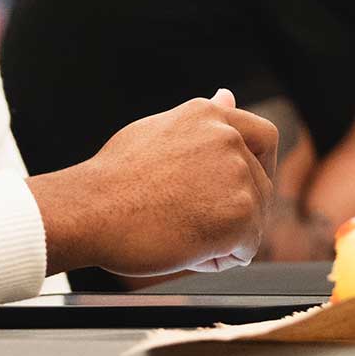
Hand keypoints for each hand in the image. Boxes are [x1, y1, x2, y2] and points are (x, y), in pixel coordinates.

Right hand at [29, 89, 275, 276]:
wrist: (90, 210)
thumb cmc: (112, 179)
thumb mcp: (157, 131)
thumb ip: (200, 122)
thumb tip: (227, 96)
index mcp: (208, 115)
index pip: (264, 137)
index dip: (260, 167)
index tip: (242, 187)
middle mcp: (228, 139)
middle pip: (260, 187)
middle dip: (232, 211)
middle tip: (188, 222)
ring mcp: (237, 175)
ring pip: (253, 221)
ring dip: (223, 236)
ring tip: (177, 233)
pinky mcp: (240, 214)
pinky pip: (246, 249)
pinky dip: (219, 259)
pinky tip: (184, 250)